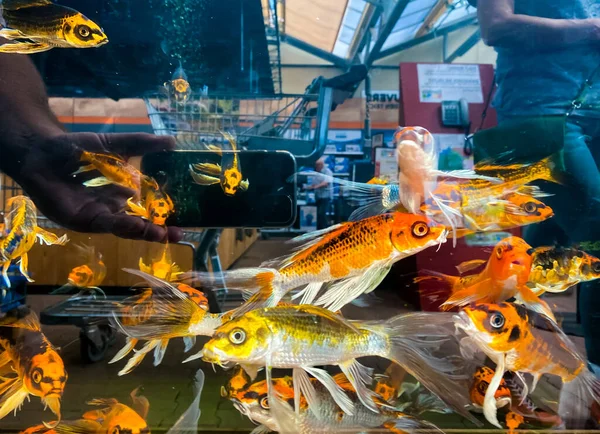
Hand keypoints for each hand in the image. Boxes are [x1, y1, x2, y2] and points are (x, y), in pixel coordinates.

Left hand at [5, 131, 182, 242]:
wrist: (42, 150)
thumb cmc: (78, 149)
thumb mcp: (115, 145)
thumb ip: (141, 145)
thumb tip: (172, 142)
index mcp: (124, 195)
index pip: (148, 209)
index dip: (166, 214)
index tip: (185, 217)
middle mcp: (114, 209)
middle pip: (140, 224)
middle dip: (159, 230)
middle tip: (179, 232)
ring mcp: (98, 216)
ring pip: (126, 227)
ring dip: (144, 232)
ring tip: (162, 233)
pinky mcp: (83, 220)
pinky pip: (106, 223)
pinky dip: (123, 224)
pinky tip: (137, 224)